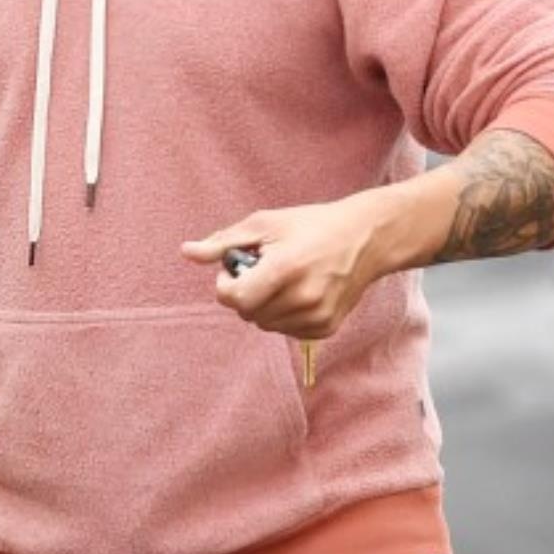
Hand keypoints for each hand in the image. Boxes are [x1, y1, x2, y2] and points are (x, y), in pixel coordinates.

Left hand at [180, 192, 382, 340]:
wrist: (367, 238)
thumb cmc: (311, 225)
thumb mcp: (266, 223)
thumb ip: (224, 242)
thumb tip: (186, 252)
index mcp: (285, 269)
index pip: (234, 299)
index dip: (226, 284)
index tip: (237, 267)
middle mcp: (303, 298)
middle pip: (246, 313)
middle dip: (245, 293)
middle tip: (264, 269)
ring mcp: (316, 316)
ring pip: (264, 324)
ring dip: (264, 305)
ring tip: (283, 279)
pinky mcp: (325, 328)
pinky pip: (285, 330)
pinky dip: (283, 314)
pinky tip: (299, 291)